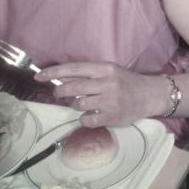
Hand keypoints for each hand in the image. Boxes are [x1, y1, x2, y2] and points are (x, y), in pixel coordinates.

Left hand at [39, 62, 165, 127]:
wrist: (149, 95)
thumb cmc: (126, 82)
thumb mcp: (109, 72)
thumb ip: (88, 75)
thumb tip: (62, 78)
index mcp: (105, 68)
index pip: (74, 69)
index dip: (55, 72)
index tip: (39, 76)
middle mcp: (107, 83)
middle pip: (74, 88)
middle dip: (61, 91)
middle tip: (58, 92)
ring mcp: (109, 101)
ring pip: (79, 104)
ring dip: (77, 105)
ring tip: (86, 103)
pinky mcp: (112, 116)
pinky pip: (87, 120)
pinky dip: (85, 118)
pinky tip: (93, 114)